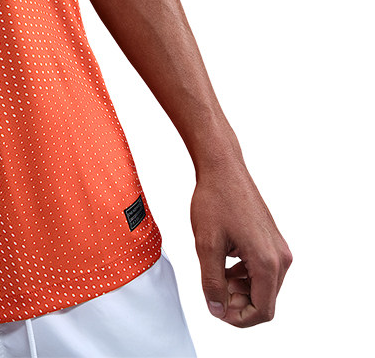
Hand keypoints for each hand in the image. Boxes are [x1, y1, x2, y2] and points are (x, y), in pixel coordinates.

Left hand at [190, 160, 292, 326]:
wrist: (223, 169)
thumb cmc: (215, 201)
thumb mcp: (206, 245)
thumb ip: (212, 282)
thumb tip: (217, 309)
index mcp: (268, 262)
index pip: (262, 311)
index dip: (238, 318)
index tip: (216, 309)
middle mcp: (281, 258)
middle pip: (264, 300)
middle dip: (237, 303)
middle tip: (211, 291)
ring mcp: (279, 248)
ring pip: (263, 286)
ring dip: (240, 289)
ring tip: (214, 275)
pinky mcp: (272, 240)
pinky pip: (262, 270)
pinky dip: (244, 275)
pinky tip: (223, 264)